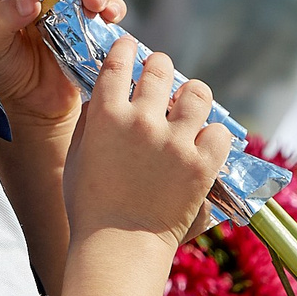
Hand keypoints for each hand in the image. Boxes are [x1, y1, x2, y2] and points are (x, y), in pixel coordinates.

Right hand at [63, 37, 233, 244]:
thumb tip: (101, 93)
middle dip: (159, 67)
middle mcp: (142, 120)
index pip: (119, 60)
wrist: (119, 246)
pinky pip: (220, 132)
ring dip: (191, 96)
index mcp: (106, 115)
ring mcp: (175, 142)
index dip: (127, 49)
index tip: (131, 49)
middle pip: (160, 67)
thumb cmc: (90, 205)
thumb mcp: (77, 155)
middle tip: (160, 80)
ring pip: (196, 92)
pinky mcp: (202, 165)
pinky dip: (213, 136)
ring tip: (187, 107)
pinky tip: (203, 143)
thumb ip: (90, 119)